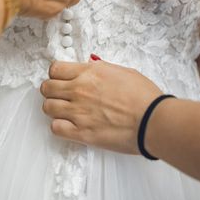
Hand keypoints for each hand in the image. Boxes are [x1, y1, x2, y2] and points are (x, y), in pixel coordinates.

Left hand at [40, 56, 162, 154]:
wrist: (153, 120)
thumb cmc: (145, 97)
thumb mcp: (123, 72)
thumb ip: (101, 69)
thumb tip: (91, 66)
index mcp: (89, 73)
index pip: (55, 69)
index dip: (56, 74)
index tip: (61, 79)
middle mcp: (79, 90)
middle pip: (46, 88)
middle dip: (52, 91)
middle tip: (61, 96)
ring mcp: (78, 112)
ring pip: (47, 107)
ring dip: (54, 109)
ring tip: (66, 112)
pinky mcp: (81, 132)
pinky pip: (55, 128)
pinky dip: (60, 127)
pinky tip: (70, 126)